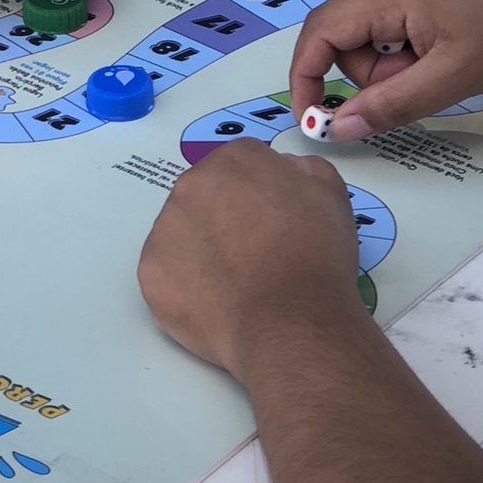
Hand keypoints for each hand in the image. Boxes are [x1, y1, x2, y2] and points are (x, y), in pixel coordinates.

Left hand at [138, 142, 359, 380]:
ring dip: (202, 249)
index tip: (273, 222)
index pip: (240, 166)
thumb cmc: (316, 257)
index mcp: (233, 160)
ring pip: (181, 233)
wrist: (292, 322)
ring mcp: (164, 229)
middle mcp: (190, 185)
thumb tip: (283, 170)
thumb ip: (304, 169)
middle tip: (254, 254)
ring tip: (236, 284)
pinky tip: (216, 303)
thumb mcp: (331, 196)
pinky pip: (167, 274)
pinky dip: (187, 286)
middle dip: (225, 217)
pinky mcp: (150, 273)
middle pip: (205, 195)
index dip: (259, 195)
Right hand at [288, 0, 482, 140]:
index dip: (307, 75)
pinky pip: (396, 11)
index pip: (321, 30)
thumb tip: (339, 127)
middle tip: (416, 86)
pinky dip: (408, 40)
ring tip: (441, 66)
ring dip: (391, 56)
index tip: (313, 114)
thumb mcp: (453, 79)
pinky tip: (447, 48)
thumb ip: (391, 103)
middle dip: (367, 69)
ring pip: (371, 22)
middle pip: (344, 28)